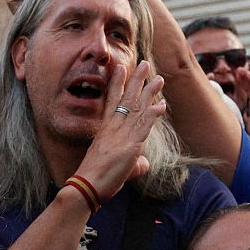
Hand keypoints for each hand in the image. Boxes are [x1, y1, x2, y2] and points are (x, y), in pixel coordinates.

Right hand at [74, 61, 167, 200]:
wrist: (87, 185)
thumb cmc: (96, 178)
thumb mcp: (116, 165)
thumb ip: (133, 162)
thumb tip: (145, 164)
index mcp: (106, 129)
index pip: (113, 100)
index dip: (118, 82)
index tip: (121, 68)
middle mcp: (113, 127)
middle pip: (126, 98)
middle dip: (136, 79)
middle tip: (144, 63)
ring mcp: (122, 135)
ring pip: (137, 107)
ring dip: (149, 91)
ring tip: (158, 77)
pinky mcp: (131, 146)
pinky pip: (144, 125)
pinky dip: (153, 114)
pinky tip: (161, 104)